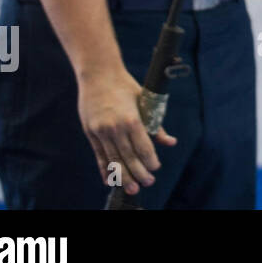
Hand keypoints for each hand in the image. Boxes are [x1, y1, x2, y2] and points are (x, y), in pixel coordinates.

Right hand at [78, 67, 176, 195]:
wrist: (98, 74)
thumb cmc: (125, 86)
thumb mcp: (145, 101)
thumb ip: (156, 124)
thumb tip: (170, 142)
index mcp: (132, 119)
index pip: (143, 147)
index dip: (150, 161)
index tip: (155, 169)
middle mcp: (115, 128)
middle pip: (128, 157)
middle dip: (139, 173)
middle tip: (147, 183)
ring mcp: (101, 131)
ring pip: (113, 160)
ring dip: (122, 176)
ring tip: (131, 188)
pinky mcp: (90, 132)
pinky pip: (99, 155)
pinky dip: (104, 169)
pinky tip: (109, 180)